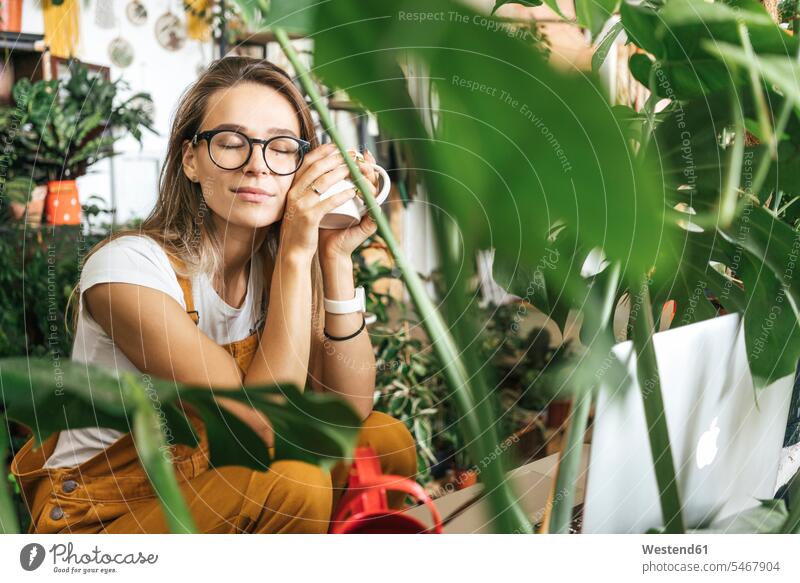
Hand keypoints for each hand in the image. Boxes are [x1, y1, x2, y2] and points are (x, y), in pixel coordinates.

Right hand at [278, 143, 359, 262]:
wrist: (292, 252)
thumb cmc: (300, 229)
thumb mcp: (298, 206)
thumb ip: (305, 192)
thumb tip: (318, 177)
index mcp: (292, 189)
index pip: (307, 163)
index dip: (322, 152)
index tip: (336, 147)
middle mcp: (294, 194)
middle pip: (316, 168)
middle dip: (335, 158)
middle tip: (350, 154)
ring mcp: (300, 205)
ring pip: (323, 182)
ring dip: (341, 172)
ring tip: (354, 169)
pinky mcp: (309, 217)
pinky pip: (328, 202)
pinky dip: (342, 195)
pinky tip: (353, 192)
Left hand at [318, 148, 379, 260]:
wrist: (324, 249)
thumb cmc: (320, 224)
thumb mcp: (317, 199)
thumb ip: (317, 183)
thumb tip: (310, 160)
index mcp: (354, 194)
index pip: (359, 173)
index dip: (355, 160)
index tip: (347, 148)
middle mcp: (364, 201)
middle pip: (370, 177)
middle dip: (364, 164)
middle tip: (356, 154)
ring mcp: (370, 212)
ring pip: (374, 189)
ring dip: (368, 176)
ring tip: (359, 167)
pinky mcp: (371, 224)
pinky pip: (373, 206)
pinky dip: (368, 196)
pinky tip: (359, 188)